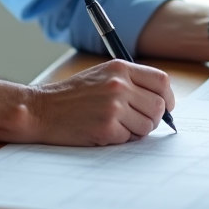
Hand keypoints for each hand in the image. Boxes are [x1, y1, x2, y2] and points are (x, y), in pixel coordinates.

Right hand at [26, 59, 174, 145]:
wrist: (41, 110)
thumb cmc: (71, 96)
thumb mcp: (102, 75)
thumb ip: (130, 83)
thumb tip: (162, 101)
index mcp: (120, 68)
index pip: (161, 81)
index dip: (168, 97)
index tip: (166, 107)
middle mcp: (119, 85)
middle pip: (159, 106)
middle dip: (152, 118)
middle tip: (135, 121)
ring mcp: (114, 107)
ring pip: (147, 126)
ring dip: (135, 130)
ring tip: (115, 125)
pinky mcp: (107, 128)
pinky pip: (129, 139)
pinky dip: (120, 139)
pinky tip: (102, 131)